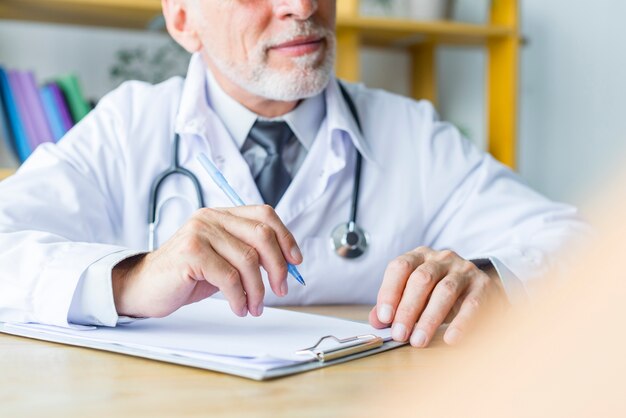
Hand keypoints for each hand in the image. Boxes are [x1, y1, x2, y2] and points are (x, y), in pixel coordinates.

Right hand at [112, 205, 301, 318]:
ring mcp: (200, 233)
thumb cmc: (186, 275)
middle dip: (278, 266)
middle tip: (281, 289)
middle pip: (262, 235)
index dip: (286, 237)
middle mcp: (211, 217)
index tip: (296, 261)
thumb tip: (287, 264)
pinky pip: (229, 277)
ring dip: (257, 290)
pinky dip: (239, 297)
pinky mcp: (191, 253)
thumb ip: (249, 253)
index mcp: (222, 214)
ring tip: (254, 306)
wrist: (144, 286)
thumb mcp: (222, 259)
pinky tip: (238, 307)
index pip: (264, 215)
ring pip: (248, 260)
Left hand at [369, 247, 505, 346]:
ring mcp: (464, 269)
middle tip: (400, 335)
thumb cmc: (440, 295)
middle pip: (420, 279)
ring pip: (445, 290)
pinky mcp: (483, 285)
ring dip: (429, 318)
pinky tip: (450, 339)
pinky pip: (471, 304)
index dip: (389, 291)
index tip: (384, 318)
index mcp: (419, 256)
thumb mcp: (416, 297)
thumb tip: (376, 320)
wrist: (481, 292)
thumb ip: (395, 306)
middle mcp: (441, 258)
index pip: (399, 267)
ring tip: (419, 341)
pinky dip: (460, 323)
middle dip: (407, 309)